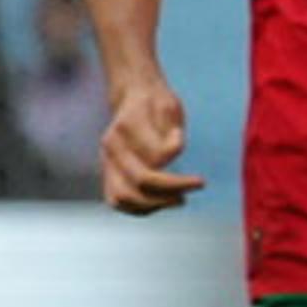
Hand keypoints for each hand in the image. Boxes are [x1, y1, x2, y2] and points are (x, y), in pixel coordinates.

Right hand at [100, 80, 204, 214]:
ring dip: (154, 205)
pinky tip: (162, 203)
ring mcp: (106, 161)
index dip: (179, 168)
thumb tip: (173, 152)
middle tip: (195, 188)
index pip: (156, 157)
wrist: (132, 98)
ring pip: (123, 197)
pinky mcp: (107, 174)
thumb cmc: (156, 104)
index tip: (201, 178)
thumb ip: (172, 129)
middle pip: (140, 180)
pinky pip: (117, 201)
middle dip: (172, 190)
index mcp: (127, 126)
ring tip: (179, 200)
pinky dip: (139, 209)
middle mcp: (112, 146)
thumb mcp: (170, 107)